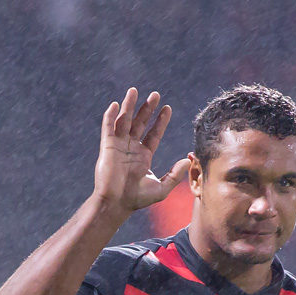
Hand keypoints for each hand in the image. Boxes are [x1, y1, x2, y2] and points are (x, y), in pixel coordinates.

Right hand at [93, 88, 188, 215]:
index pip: (154, 134)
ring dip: (129, 105)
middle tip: (156, 94)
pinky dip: (110, 116)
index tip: (167, 108)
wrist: (117, 203)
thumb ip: (175, 174)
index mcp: (143, 156)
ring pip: (124, 120)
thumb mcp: (162, 188)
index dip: (160, 121)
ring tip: (134, 90)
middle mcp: (131, 148)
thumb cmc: (137, 198)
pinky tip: (115, 105)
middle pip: (140, 123)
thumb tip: (188, 160)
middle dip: (147, 108)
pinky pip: (108, 127)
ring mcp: (119, 146)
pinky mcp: (107, 146)